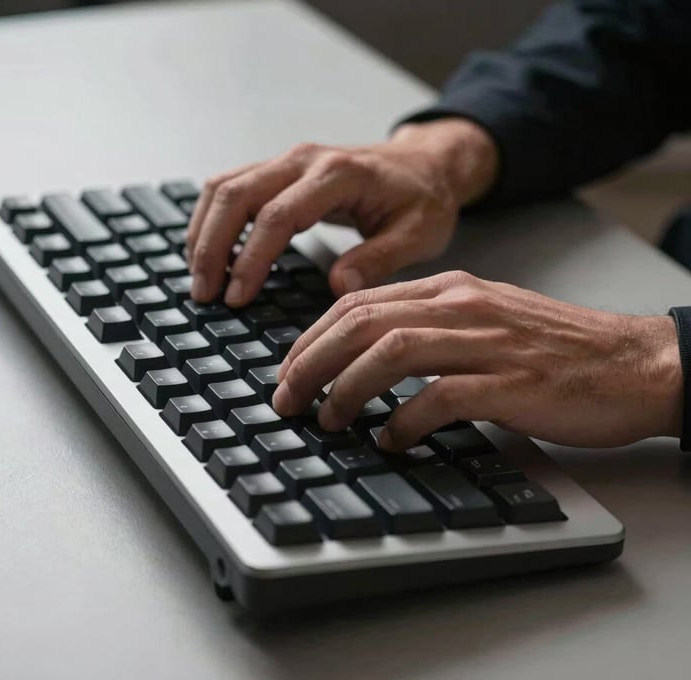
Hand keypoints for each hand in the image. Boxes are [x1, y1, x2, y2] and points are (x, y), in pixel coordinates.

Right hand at [186, 119, 498, 305]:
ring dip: (203, 232)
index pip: (277, 216)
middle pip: (236, 195)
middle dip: (211, 247)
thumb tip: (339, 287)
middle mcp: (304, 160)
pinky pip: (231, 186)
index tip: (237, 298)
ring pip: (224, 186)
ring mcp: (288, 161)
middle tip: (205, 294)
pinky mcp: (279, 170)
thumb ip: (380, 259)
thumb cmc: (423, 199)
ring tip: (200, 279)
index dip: (251, 259)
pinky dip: (211, 218)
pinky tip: (209, 251)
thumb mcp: (419, 234)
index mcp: (338, 175)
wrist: (425, 164)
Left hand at [273, 271, 682, 449]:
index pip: (359, 303)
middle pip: (361, 324)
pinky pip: (439, 398)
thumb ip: (429, 327)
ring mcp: (487, 343)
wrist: (636, 363)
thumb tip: (366, 357)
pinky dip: (404, 422)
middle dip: (311, 363)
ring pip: (390, 354)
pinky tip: (391, 441)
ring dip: (346, 390)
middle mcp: (462, 306)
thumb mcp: (485, 318)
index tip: (290, 370)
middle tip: (287, 400)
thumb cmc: (557, 348)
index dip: (313, 338)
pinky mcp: (512, 385)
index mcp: (451, 289)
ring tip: (328, 421)